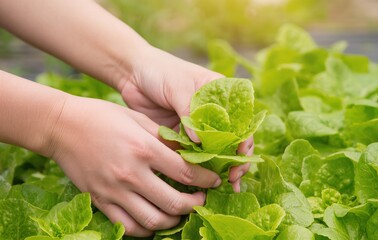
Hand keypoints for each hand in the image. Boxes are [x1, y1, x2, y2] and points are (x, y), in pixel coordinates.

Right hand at [47, 95, 221, 236]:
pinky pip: (127, 226)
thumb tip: (190, 153)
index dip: (207, 181)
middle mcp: (131, 173)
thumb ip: (165, 139)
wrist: (61, 126)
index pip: (186, 173)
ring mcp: (114, 191)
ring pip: (152, 222)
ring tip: (180, 212)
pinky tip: (154, 220)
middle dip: (195, 205)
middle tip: (201, 200)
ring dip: (173, 221)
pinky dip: (145, 230)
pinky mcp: (100, 200)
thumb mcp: (138, 120)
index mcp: (144, 149)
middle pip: (174, 203)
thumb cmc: (102, 117)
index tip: (215, 181)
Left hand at [120, 46, 252, 190]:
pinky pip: (192, 154)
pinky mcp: (181, 136)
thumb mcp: (178, 87)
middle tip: (233, 179)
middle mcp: (213, 112)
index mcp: (220, 95)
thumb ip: (190, 112)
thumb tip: (199, 142)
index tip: (240, 158)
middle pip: (230, 140)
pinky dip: (197, 167)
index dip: (244, 141)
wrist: (131, 73)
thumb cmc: (159, 70)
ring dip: (218, 168)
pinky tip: (200, 181)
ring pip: (213, 151)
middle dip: (234, 160)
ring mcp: (197, 126)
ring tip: (223, 186)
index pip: (240, 120)